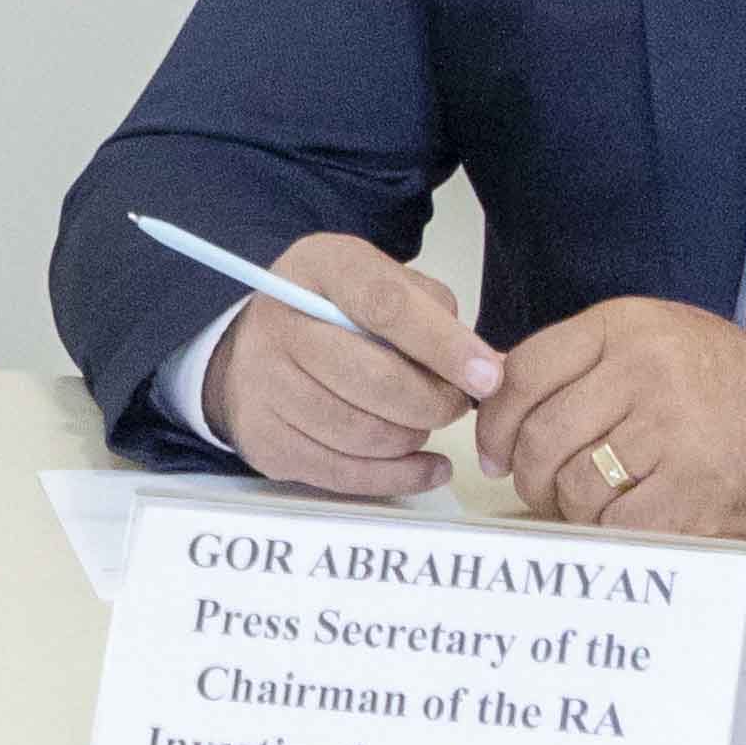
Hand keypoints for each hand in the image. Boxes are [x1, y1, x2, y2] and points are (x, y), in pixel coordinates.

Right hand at [204, 232, 502, 494]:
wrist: (257, 348)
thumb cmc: (338, 314)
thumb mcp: (381, 282)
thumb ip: (432, 312)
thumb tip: (486, 368)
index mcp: (318, 268)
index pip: (386, 306)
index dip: (443, 345)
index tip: (488, 376)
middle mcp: (279, 322)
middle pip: (374, 380)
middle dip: (433, 402)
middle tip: (456, 405)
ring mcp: (262, 383)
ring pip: (363, 433)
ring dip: (413, 437)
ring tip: (424, 423)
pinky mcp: (262, 438)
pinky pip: (344, 473)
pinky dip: (399, 476)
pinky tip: (427, 466)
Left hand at [491, 299, 745, 535]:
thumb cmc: (713, 381)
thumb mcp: (647, 338)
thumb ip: (575, 361)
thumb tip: (492, 398)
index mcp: (624, 328)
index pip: (523, 373)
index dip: (495, 422)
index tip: (494, 452)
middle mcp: (646, 373)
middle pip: (543, 436)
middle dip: (526, 475)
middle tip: (534, 488)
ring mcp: (673, 432)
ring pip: (574, 485)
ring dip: (567, 507)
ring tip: (584, 504)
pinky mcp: (696, 491)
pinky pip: (616, 523)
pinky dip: (607, 530)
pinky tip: (621, 519)